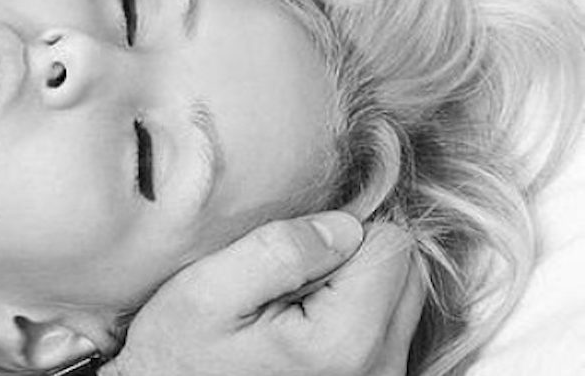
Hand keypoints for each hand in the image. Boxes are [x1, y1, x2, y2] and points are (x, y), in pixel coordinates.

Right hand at [103, 213, 422, 375]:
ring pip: (402, 293)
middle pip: (406, 268)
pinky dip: (353, 310)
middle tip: (289, 277)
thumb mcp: (208, 291)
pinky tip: (304, 320)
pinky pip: (388, 322)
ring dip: (356, 283)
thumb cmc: (181, 352)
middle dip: (355, 256)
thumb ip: (279, 250)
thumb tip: (343, 225)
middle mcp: (378, 367)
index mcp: (344, 340)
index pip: (391, 243)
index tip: (292, 251)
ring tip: (293, 299)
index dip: (341, 228)